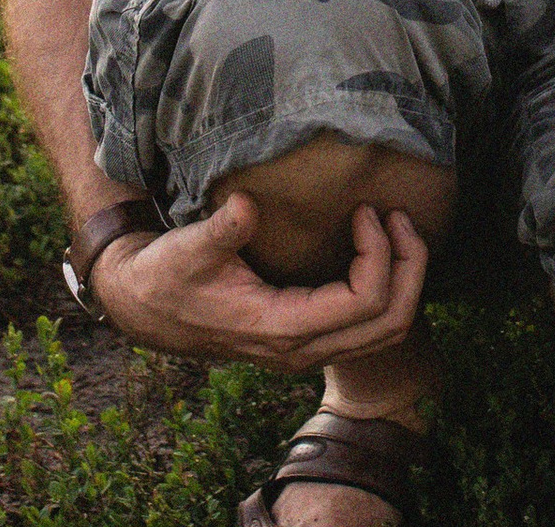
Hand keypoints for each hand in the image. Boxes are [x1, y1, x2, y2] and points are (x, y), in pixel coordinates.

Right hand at [90, 192, 430, 369]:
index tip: (365, 209)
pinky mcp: (305, 338)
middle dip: (409, 267)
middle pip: (390, 323)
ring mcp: (306, 349)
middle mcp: (302, 349)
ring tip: (395, 226)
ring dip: (403, 278)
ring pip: (386, 332)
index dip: (380, 253)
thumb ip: (221, 231)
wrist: (145, 309)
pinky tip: (375, 248)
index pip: (364, 302)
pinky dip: (387, 288)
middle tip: (398, 215)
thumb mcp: (188, 249)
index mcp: (282, 328)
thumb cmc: (167, 275)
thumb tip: (245, 205)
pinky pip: (368, 327)